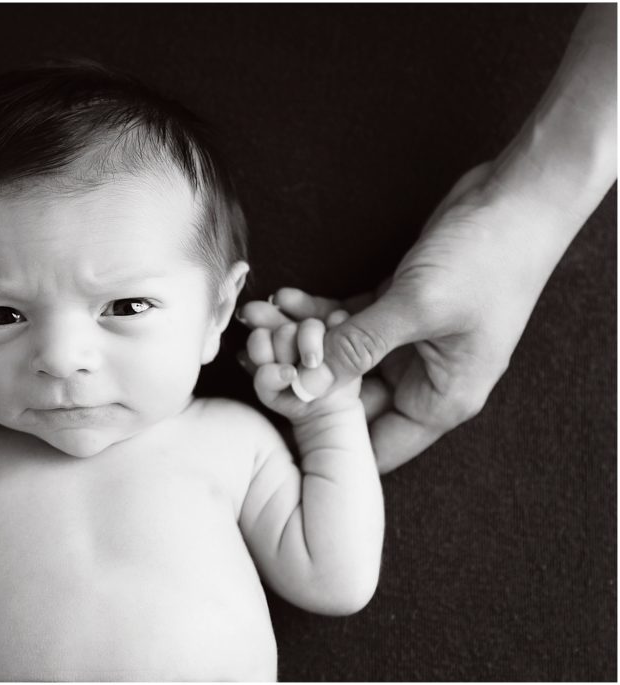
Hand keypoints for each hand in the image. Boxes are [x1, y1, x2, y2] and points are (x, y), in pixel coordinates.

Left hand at [241, 163, 544, 472]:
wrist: (518, 196)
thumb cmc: (490, 257)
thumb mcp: (418, 307)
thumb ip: (359, 347)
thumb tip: (305, 384)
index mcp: (442, 398)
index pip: (375, 445)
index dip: (325, 439)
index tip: (277, 418)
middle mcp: (425, 379)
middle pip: (349, 398)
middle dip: (299, 378)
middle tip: (251, 358)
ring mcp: (410, 344)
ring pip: (341, 356)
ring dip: (297, 338)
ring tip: (254, 322)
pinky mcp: (398, 310)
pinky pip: (347, 323)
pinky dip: (316, 312)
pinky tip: (283, 299)